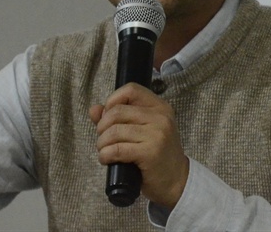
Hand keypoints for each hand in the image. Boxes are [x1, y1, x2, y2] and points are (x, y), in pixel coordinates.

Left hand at [90, 83, 189, 208]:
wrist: (176, 180)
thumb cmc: (157, 155)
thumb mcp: (143, 131)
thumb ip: (119, 118)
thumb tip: (94, 109)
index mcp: (160, 107)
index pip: (131, 89)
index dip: (113, 101)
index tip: (109, 118)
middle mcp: (160, 117)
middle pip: (117, 111)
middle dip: (102, 126)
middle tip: (103, 140)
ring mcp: (157, 134)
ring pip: (114, 131)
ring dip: (102, 143)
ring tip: (105, 151)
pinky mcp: (150, 152)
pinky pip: (116, 149)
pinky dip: (105, 155)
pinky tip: (107, 160)